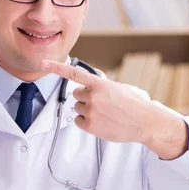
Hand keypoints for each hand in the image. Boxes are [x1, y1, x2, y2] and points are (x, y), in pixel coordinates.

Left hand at [41, 60, 187, 159]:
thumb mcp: (118, 88)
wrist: (145, 122)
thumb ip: (100, 86)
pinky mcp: (90, 126)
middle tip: (101, 103)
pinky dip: (85, 121)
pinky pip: (78, 121)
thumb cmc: (134, 105)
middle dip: (85, 97)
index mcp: (100, 84)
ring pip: (77, 107)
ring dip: (86, 109)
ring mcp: (91, 111)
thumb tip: (89, 88)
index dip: (56, 67)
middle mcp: (93, 97)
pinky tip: (99, 121)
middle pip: (76, 94)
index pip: (74, 73)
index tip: (43, 63)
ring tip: (103, 113)